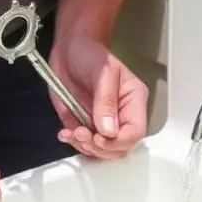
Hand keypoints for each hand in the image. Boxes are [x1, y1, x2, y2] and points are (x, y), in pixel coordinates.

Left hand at [47, 36, 148, 159]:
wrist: (70, 50)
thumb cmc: (91, 54)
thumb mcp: (103, 73)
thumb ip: (106, 102)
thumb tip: (108, 130)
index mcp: (133, 101)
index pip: (135, 132)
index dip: (118, 141)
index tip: (99, 138)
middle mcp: (120, 116)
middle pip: (120, 148)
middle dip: (100, 148)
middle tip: (82, 134)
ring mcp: (102, 123)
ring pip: (102, 151)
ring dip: (85, 147)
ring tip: (73, 132)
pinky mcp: (85, 125)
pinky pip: (84, 144)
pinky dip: (73, 143)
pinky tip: (66, 133)